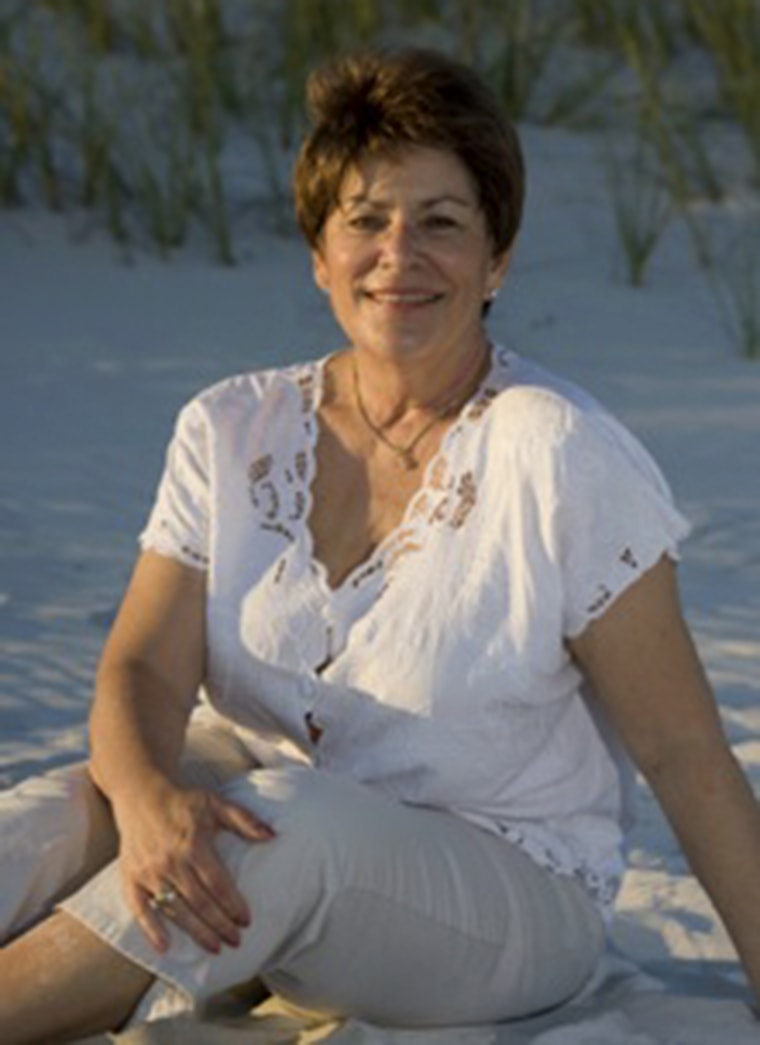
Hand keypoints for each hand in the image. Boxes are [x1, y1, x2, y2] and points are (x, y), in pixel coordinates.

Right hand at [113, 781, 274, 954]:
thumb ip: (245, 820)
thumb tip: (273, 835)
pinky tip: (165, 947)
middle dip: (220, 925)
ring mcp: (149, 872)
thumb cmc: (183, 800)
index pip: (218, 884)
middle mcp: (171, 861)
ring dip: (196, 932)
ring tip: (214, 948)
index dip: (233, 905)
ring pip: (176, 909)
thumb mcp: (216, 803)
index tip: (247, 921)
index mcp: (194, 844)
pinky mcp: (131, 877)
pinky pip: (140, 908)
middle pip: (200, 902)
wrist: (141, 793)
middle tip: (236, 941)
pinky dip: (151, 929)